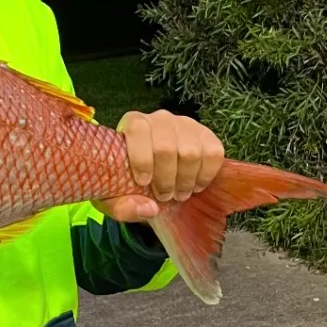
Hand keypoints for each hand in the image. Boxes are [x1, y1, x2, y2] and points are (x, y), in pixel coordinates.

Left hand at [95, 109, 224, 222]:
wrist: (152, 173)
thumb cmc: (127, 181)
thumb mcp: (113, 197)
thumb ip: (122, 206)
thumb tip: (150, 209)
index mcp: (132, 123)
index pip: (138, 129)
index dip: (141, 158)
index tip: (143, 183)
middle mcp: (160, 118)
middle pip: (166, 146)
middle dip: (165, 178)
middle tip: (164, 196)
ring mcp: (185, 124)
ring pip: (191, 152)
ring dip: (185, 180)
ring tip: (179, 194)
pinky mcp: (206, 134)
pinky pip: (213, 153)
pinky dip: (206, 175)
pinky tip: (196, 186)